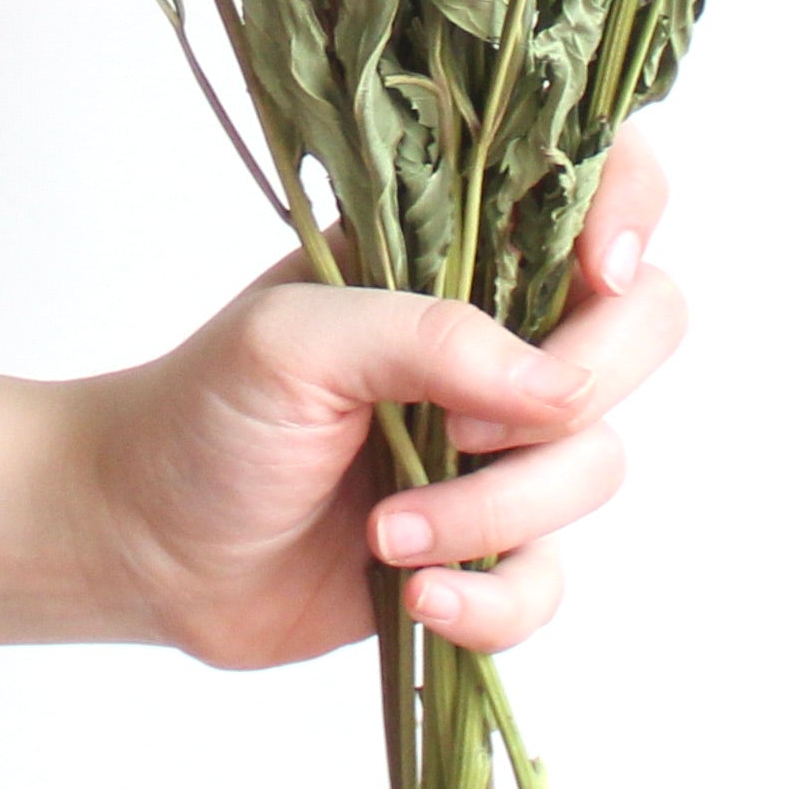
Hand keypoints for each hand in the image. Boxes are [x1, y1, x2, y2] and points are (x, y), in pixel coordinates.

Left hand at [69, 132, 685, 671]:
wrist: (143, 543)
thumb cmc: (201, 410)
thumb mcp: (294, 340)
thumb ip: (428, 337)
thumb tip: (554, 385)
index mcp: (456, 251)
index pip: (599, 186)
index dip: (630, 212)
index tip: (599, 276)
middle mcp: (500, 337)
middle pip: (645, 329)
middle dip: (574, 394)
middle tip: (461, 429)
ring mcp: (500, 445)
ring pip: (598, 465)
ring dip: (496, 514)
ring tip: (388, 534)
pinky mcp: (486, 546)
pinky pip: (552, 580)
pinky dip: (495, 602)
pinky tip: (419, 603)